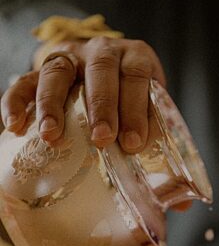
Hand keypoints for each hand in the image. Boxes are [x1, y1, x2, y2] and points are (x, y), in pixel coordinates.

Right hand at [1, 36, 165, 151]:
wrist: (107, 76)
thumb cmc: (135, 100)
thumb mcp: (153, 111)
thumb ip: (159, 141)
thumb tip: (176, 194)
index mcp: (136, 57)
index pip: (136, 75)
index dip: (134, 108)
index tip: (133, 142)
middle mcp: (102, 50)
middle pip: (99, 71)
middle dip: (100, 106)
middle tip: (101, 139)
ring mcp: (69, 58)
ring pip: (57, 72)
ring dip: (53, 105)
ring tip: (52, 136)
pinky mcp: (40, 69)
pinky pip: (24, 81)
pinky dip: (16, 101)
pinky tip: (14, 125)